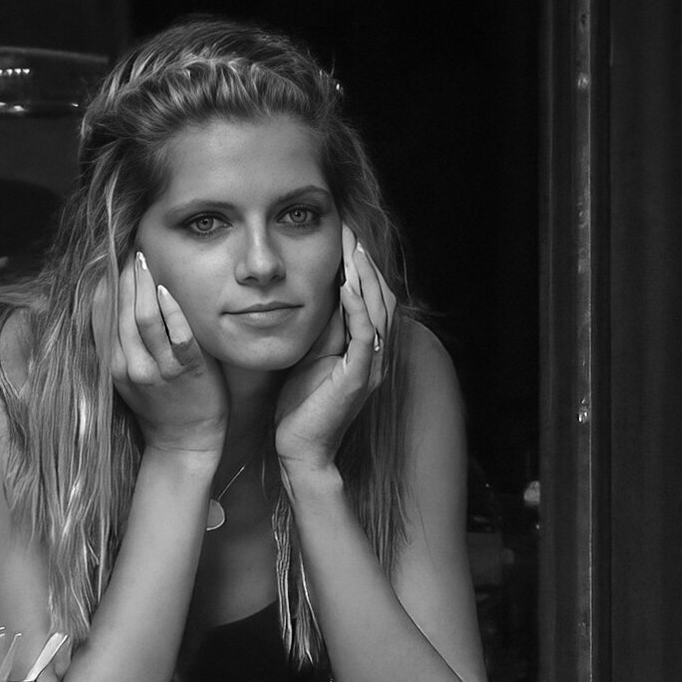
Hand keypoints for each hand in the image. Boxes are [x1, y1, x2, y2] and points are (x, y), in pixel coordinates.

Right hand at [100, 251, 226, 454]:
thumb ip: (118, 346)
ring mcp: (158, 370)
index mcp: (112, 365)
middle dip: (124, 278)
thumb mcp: (127, 377)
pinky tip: (168, 291)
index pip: (101, 316)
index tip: (109, 259)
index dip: (104, 285)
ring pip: (144, 320)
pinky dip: (172, 312)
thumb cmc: (159, 405)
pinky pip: (178, 337)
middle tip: (130, 251)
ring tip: (144, 260)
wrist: (184, 441)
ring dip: (144, 286)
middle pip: (121, 312)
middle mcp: (129, 366)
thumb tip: (111, 306)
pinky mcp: (187, 372)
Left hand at [274, 226, 394, 470]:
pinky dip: (357, 307)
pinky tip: (347, 284)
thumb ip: (323, 328)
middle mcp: (376, 355)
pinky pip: (364, 335)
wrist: (301, 450)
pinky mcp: (358, 378)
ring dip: (364, 276)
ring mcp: (371, 366)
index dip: (362, 266)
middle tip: (349, 230)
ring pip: (378, 311)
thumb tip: (319, 293)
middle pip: (381, 298)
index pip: (371, 298)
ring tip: (351, 247)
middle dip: (366, 262)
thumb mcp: (312, 355)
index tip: (345, 236)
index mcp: (365, 349)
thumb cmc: (302, 407)